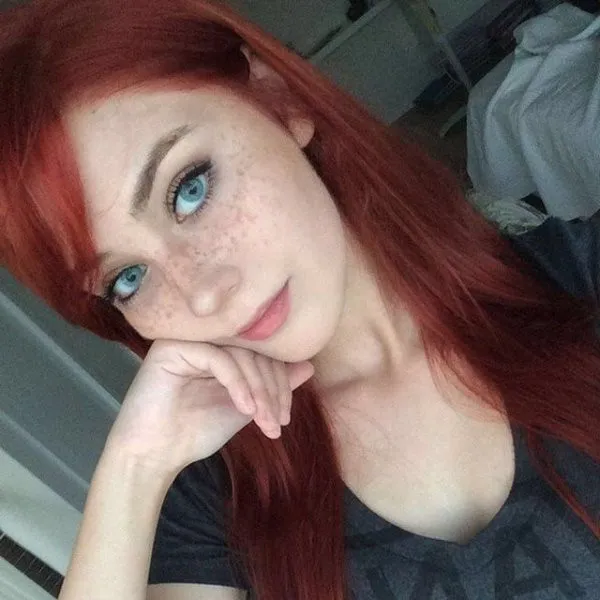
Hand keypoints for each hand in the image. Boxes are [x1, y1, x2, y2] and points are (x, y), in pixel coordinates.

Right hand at [104, 340, 314, 476]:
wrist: (155, 454)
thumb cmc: (197, 431)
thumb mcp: (246, 408)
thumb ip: (273, 386)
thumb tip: (309, 366)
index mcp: (223, 349)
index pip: (263, 353)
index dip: (281, 382)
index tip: (285, 418)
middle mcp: (207, 338)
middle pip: (255, 351)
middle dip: (272, 389)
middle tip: (277, 422)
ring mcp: (189, 339)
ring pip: (241, 354)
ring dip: (259, 390)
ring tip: (263, 421)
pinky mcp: (173, 347)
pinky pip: (218, 358)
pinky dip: (237, 384)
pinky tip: (243, 409)